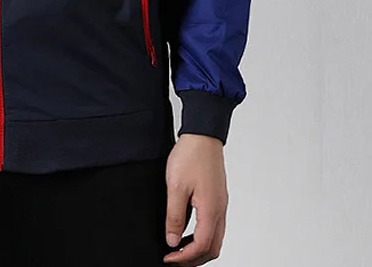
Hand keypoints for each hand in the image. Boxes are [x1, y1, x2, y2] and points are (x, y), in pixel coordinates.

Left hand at [163, 133, 227, 264]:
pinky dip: (202, 236)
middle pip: (212, 248)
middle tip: (174, 260)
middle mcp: (220, 210)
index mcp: (211, 210)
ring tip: (179, 249)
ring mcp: (221, 204)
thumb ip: (175, 216)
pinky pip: (214, 226)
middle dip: (193, 259)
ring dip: (198, 249)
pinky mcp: (218, 197)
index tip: (168, 259)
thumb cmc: (191, 155)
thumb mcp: (175, 187)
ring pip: (215, 238)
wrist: (203, 134)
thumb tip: (173, 240)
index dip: (184, 257)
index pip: (201, 246)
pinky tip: (188, 231)